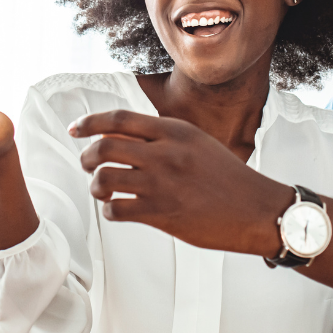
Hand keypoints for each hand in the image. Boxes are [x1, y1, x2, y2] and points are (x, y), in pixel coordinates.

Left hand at [69, 110, 291, 254]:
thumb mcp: (197, 144)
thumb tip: (117, 137)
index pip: (120, 119)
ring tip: (104, 191)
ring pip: (104, 179)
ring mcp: (162, 185)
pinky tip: (119, 210)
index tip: (75, 129)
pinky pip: (116, 210)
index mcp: (175, 132)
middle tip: (89, 165)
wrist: (258, 210)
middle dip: (87, 157)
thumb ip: (162, 138)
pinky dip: (110, 211)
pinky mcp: (162, 214)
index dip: (90, 122)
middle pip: (104, 147)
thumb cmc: (228, 178)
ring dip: (96, 186)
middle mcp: (166, 154)